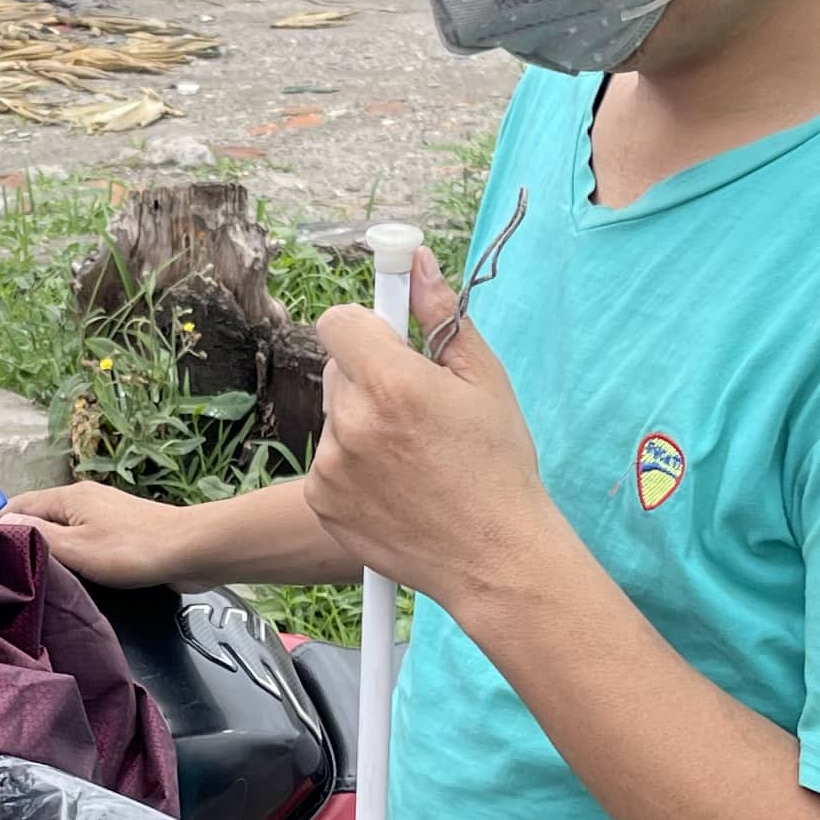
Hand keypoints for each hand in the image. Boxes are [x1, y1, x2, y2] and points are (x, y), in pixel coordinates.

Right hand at [6, 478, 208, 590]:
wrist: (191, 550)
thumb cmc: (133, 549)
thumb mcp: (76, 548)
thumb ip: (37, 536)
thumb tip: (3, 526)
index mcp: (68, 497)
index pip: (18, 505)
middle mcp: (84, 499)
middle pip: (39, 515)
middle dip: (19, 536)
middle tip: (0, 565)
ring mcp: (104, 514)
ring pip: (62, 528)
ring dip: (46, 545)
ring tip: (29, 571)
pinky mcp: (122, 531)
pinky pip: (84, 538)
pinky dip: (70, 552)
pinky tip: (69, 572)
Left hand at [303, 246, 554, 608]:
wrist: (493, 556)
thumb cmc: (499, 465)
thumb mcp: (484, 380)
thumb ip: (441, 315)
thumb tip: (415, 262)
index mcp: (391, 382)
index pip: (338, 320)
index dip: (366, 327)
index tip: (390, 343)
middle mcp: (351, 421)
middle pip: (338, 368)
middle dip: (370, 376)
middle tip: (418, 410)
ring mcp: (330, 464)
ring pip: (335, 415)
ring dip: (362, 421)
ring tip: (413, 455)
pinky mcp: (320, 499)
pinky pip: (328, 460)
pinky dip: (353, 465)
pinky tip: (397, 485)